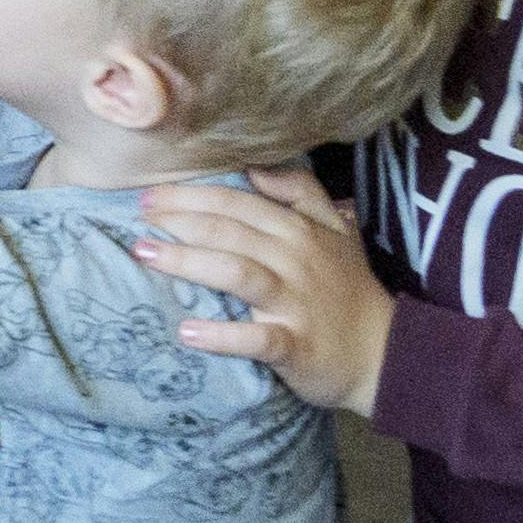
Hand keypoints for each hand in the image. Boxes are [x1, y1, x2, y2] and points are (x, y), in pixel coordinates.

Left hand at [131, 166, 396, 415]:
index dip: (192, 196)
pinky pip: (257, 338)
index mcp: (300, 231)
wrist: (384, 354)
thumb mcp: (336, 231)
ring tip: (146, 255)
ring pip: (237, 272)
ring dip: (188, 262)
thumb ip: (301, 193)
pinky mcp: (295, 346)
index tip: (149, 196)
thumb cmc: (347, 290)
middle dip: (179, 220)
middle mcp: (296, 260)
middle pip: (230, 231)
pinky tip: (188, 332)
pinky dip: (223, 336)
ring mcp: (296, 304)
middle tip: (138, 218)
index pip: (238, 203)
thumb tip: (256, 168)